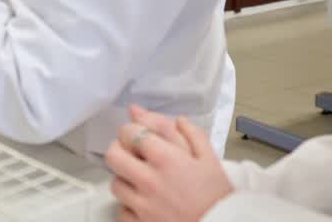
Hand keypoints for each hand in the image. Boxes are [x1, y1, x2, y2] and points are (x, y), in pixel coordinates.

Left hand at [106, 105, 233, 221]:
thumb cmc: (218, 198)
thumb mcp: (211, 160)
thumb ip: (194, 134)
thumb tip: (179, 120)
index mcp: (166, 159)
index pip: (130, 132)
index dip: (131, 130)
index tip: (137, 134)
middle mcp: (149, 180)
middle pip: (113, 155)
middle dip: (119, 150)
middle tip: (130, 153)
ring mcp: (142, 205)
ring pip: (115, 183)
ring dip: (124, 178)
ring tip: (139, 179)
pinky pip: (122, 211)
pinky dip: (129, 206)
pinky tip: (143, 203)